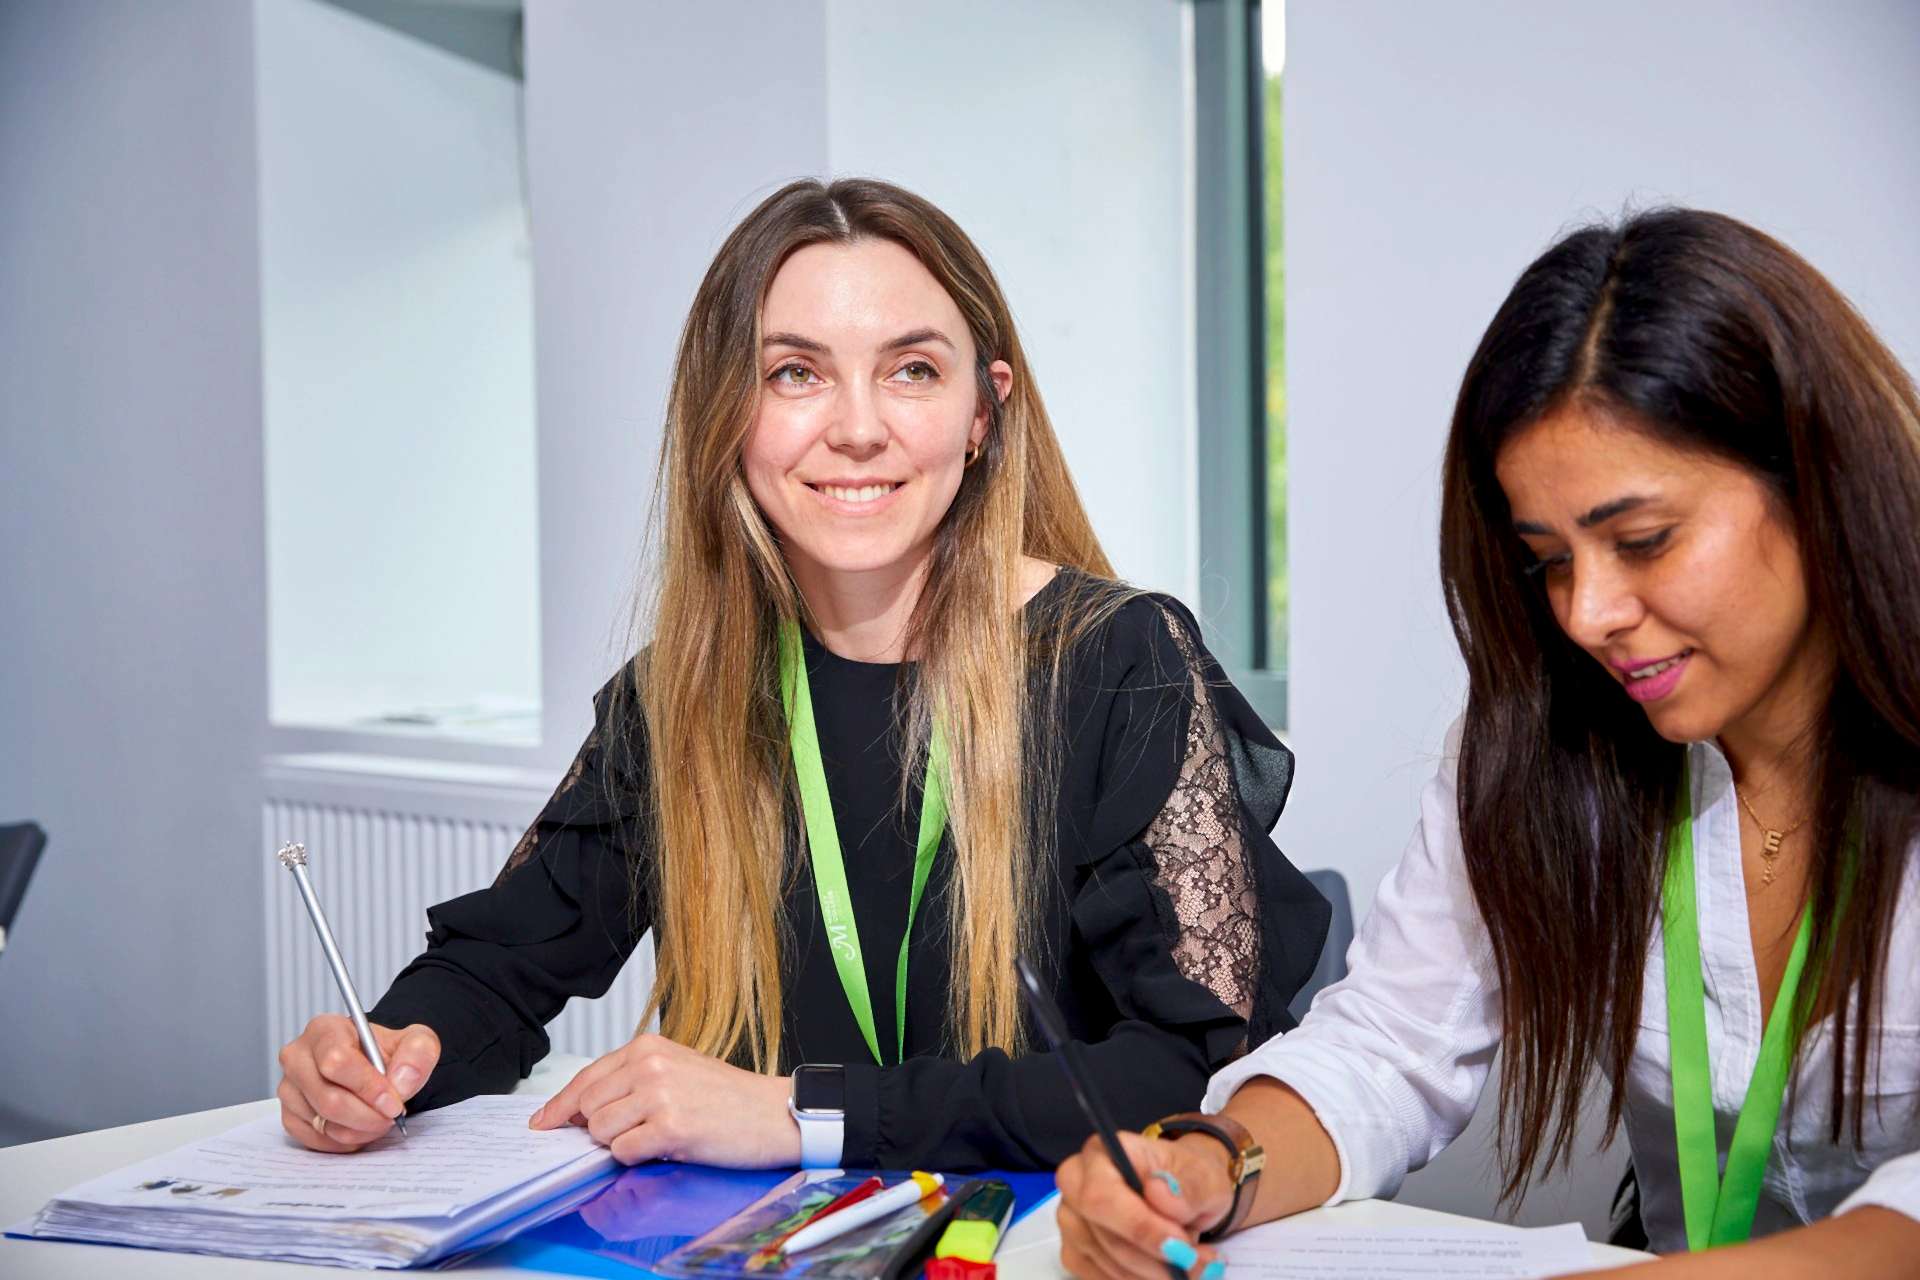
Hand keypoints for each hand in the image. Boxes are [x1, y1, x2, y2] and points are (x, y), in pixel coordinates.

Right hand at [276, 1016, 439, 1152]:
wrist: (374, 1066)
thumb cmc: (387, 1052)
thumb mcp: (415, 1042)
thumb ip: (417, 1054)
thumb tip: (401, 1082)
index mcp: (324, 1030)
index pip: (336, 1062)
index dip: (368, 1088)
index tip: (393, 1103)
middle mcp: (298, 1057)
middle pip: (328, 1098)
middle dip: (367, 1116)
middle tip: (391, 1118)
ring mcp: (289, 1088)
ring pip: (323, 1122)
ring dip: (359, 1130)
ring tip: (379, 1121)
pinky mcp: (289, 1115)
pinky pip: (314, 1139)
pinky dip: (343, 1141)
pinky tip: (361, 1129)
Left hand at [529, 1033, 798, 1167]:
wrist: (773, 1113)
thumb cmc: (728, 1096)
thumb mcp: (676, 1070)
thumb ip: (631, 1081)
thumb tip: (583, 1111)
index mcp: (647, 1047)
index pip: (585, 1078)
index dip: (559, 1105)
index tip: (544, 1122)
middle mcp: (649, 1066)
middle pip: (587, 1106)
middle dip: (599, 1127)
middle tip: (631, 1132)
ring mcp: (659, 1096)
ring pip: (602, 1132)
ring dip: (622, 1143)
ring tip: (658, 1136)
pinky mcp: (671, 1128)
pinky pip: (625, 1152)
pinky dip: (639, 1157)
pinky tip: (667, 1146)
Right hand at [1057, 1131, 1234, 1279]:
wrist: (1184, 1195)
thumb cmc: (1189, 1179)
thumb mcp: (1207, 1178)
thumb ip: (1189, 1186)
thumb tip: (1158, 1192)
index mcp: (1103, 1152)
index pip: (1102, 1195)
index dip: (1139, 1227)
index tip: (1181, 1248)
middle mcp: (1076, 1183)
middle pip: (1104, 1237)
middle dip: (1154, 1260)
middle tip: (1195, 1262)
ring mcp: (1071, 1219)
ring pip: (1108, 1264)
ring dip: (1154, 1274)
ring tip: (1191, 1263)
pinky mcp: (1075, 1251)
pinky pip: (1102, 1278)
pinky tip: (1163, 1269)